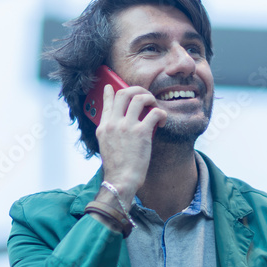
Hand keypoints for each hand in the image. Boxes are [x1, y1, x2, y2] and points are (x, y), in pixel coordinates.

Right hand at [95, 83, 166, 207]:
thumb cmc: (117, 168)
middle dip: (136, 90)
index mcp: (103, 127)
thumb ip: (111, 133)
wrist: (121, 180)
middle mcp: (113, 123)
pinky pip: (155, 112)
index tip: (111, 86)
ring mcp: (127, 126)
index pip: (106, 103)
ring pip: (139, 98)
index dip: (110, 92)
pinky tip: (163, 120)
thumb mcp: (106, 147)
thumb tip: (120, 125)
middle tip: (144, 95)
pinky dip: (161, 114)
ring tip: (154, 105)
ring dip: (149, 98)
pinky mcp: (141, 132)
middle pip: (123, 93)